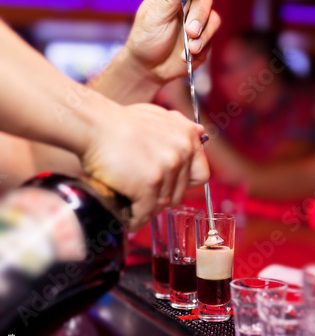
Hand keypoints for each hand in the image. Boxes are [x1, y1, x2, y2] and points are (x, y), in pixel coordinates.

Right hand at [81, 102, 209, 230]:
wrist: (93, 125)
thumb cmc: (120, 122)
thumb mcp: (157, 115)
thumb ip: (180, 126)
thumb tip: (201, 131)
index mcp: (187, 136)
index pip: (200, 175)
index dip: (183, 184)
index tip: (168, 185)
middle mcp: (182, 152)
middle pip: (179, 194)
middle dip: (161, 198)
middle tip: (143, 196)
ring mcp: (166, 169)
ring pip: (161, 205)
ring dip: (147, 209)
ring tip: (132, 205)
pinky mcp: (149, 185)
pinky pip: (145, 213)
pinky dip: (135, 219)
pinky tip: (127, 219)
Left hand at [125, 0, 220, 83]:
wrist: (149, 68)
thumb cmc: (145, 39)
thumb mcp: (153, 17)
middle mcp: (187, 4)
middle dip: (200, 16)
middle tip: (190, 32)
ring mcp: (196, 22)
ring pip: (213, 19)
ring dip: (203, 35)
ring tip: (189, 49)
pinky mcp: (203, 39)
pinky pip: (211, 40)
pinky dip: (201, 50)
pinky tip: (186, 57)